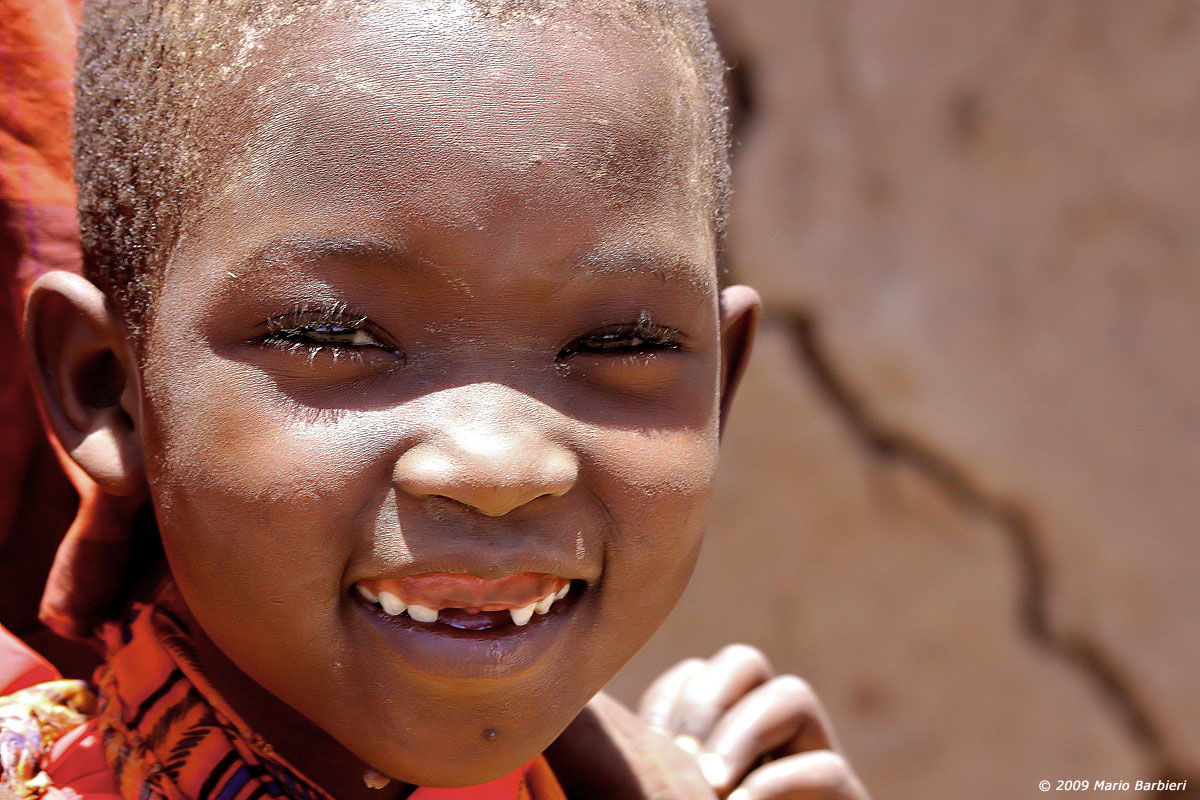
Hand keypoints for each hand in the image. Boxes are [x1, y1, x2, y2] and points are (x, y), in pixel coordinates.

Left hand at [637, 645, 869, 799]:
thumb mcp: (678, 780)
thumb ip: (662, 758)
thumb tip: (614, 739)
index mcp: (720, 727)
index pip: (694, 675)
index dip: (669, 699)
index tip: (648, 743)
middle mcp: (771, 731)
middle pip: (745, 662)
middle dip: (707, 702)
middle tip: (682, 758)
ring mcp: (812, 758)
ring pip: (792, 694)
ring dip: (745, 732)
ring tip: (711, 783)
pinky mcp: (845, 798)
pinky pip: (824, 768)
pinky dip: (775, 786)